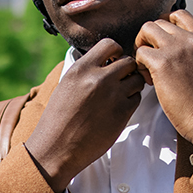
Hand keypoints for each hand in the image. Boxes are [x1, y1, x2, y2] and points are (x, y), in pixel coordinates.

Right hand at [24, 38, 143, 192]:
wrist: (56, 148)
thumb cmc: (58, 120)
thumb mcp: (66, 85)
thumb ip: (85, 71)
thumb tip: (103, 61)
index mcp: (81, 69)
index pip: (110, 44)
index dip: (116, 52)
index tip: (113, 61)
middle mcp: (98, 78)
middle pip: (129, 61)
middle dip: (126, 70)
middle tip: (120, 80)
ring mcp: (112, 95)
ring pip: (137, 79)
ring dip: (131, 85)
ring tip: (118, 96)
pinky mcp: (122, 113)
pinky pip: (137, 99)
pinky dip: (131, 102)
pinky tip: (117, 109)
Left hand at [133, 10, 192, 146]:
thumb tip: (173, 47)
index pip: (179, 14)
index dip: (164, 26)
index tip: (161, 44)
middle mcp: (192, 39)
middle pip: (158, 22)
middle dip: (150, 39)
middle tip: (152, 60)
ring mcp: (177, 49)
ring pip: (146, 30)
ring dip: (142, 47)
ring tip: (148, 68)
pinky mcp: (162, 64)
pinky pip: (139, 53)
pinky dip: (139, 66)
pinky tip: (150, 81)